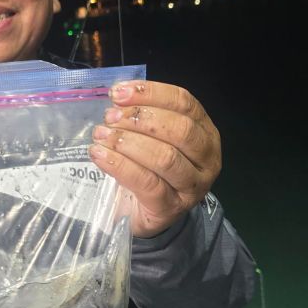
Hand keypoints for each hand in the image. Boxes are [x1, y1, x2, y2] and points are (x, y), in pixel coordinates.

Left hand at [89, 80, 220, 237]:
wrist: (144, 215)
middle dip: (140, 118)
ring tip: (101, 136)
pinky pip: (147, 183)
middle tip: (109, 117)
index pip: (185, 103)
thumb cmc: (148, 169)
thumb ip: (142, 115)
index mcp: (205, 132)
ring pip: (165, 157)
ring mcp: (192, 187)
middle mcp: (207, 159)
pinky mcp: (171, 208)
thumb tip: (119, 95)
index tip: (118, 92)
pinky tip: (99, 155)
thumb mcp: (152, 138)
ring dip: (128, 142)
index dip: (151, 93)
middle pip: (180, 129)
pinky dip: (120, 165)